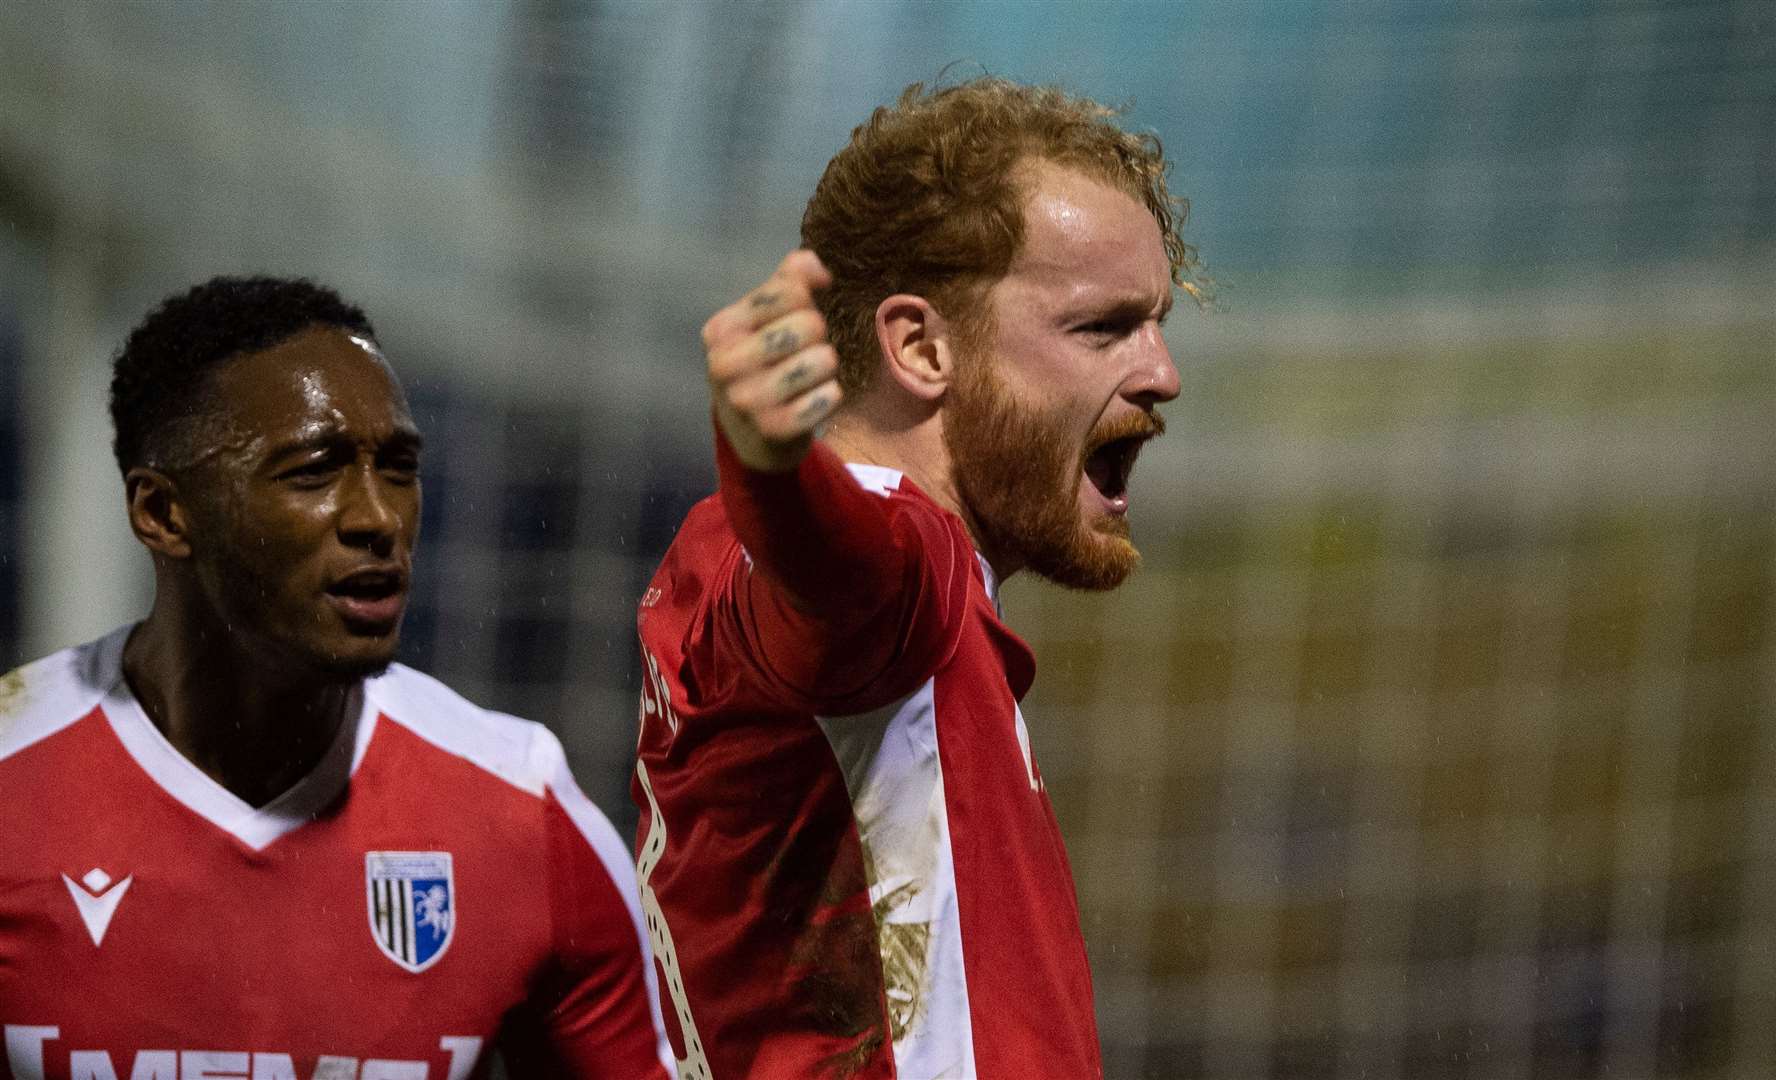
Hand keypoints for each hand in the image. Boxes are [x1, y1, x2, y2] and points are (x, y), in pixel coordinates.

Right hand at [703, 250, 839, 472]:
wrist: (750, 436)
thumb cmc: (762, 365)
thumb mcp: (761, 320)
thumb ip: (787, 281)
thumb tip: (818, 269)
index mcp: (720, 329)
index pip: (788, 290)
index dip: (806, 301)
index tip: (795, 319)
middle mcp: (725, 364)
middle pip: (809, 324)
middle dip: (818, 337)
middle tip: (801, 354)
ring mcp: (746, 400)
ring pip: (823, 359)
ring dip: (825, 367)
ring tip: (806, 378)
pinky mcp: (774, 429)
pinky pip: (829, 396)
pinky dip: (830, 395)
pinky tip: (810, 402)